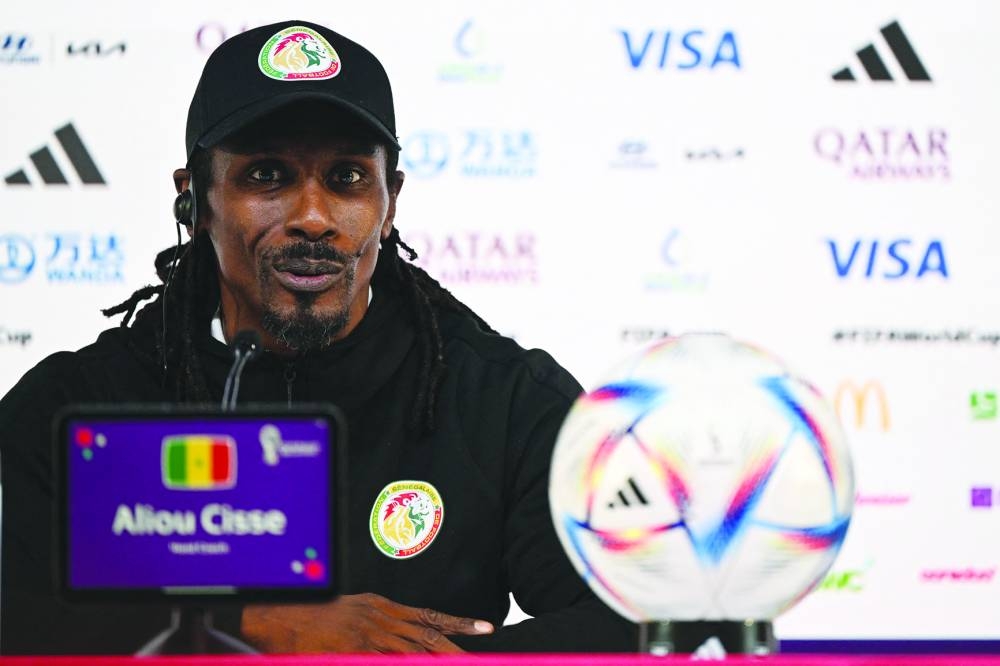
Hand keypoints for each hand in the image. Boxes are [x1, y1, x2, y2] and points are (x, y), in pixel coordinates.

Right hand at [241, 592, 494, 652]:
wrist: (282, 615)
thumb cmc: (316, 614)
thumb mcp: (356, 608)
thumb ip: (381, 620)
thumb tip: (405, 633)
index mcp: (383, 606)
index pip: (429, 617)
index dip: (458, 624)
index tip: (485, 629)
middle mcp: (381, 618)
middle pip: (427, 636)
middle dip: (457, 647)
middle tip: (482, 656)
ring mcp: (368, 636)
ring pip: (412, 652)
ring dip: (438, 658)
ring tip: (463, 663)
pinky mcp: (353, 650)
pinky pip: (386, 660)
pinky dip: (406, 664)